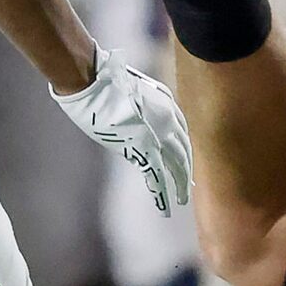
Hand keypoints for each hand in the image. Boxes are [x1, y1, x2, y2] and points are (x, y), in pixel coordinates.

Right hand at [54, 47, 191, 212]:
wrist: (96, 85)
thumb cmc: (110, 81)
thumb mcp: (138, 87)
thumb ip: (148, 102)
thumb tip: (146, 113)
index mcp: (168, 107)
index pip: (182, 134)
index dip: (184, 151)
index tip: (185, 163)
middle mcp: (168, 123)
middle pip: (184, 152)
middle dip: (187, 171)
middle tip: (189, 188)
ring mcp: (156, 137)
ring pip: (176, 166)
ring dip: (180, 184)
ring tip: (181, 200)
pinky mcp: (141, 149)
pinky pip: (156, 175)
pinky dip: (161, 192)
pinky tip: (165, 204)